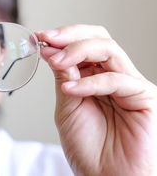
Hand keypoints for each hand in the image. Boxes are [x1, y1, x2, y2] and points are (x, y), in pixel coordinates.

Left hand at [37, 25, 156, 175]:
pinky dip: (89, 82)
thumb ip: (63, 78)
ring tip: (55, 60)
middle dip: (71, 36)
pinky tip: (70, 88)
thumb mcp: (67, 106)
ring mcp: (130, 85)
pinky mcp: (144, 98)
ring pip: (109, 50)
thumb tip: (51, 50)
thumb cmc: (88, 148)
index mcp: (95, 77)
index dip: (63, 37)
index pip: (84, 44)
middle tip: (48, 39)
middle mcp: (114, 76)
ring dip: (77, 51)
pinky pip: (117, 79)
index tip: (39, 37)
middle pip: (99, 39)